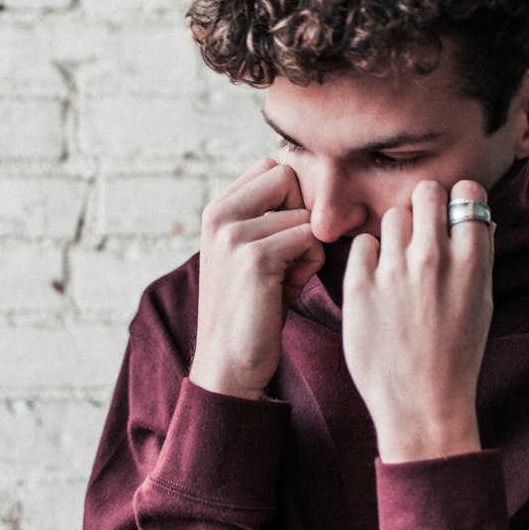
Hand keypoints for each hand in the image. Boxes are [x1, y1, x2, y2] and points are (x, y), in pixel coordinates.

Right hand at [190, 157, 324, 398]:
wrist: (228, 361)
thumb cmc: (251, 306)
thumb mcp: (250, 250)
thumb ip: (267, 217)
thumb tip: (311, 183)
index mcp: (217, 209)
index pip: (271, 168)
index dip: (290, 199)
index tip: (281, 237)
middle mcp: (220, 214)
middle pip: (288, 178)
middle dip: (301, 214)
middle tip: (288, 255)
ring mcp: (234, 234)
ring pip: (304, 214)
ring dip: (308, 248)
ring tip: (286, 279)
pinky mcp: (255, 257)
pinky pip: (309, 238)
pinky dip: (310, 265)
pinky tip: (289, 289)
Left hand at [341, 179, 494, 461]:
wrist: (422, 405)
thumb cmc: (457, 356)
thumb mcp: (483, 304)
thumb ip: (478, 257)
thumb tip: (479, 219)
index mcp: (471, 262)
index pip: (468, 192)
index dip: (460, 200)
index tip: (453, 216)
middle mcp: (433, 258)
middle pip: (426, 191)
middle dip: (426, 206)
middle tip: (422, 233)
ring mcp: (393, 271)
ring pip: (391, 216)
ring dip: (397, 234)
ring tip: (399, 266)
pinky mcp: (358, 286)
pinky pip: (362, 244)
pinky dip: (370, 257)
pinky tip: (378, 282)